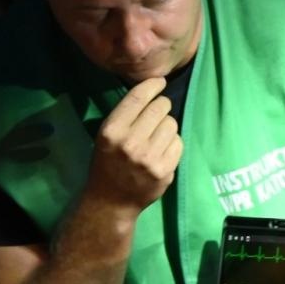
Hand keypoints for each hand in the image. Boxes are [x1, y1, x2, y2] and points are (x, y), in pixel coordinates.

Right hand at [84, 76, 182, 210]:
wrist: (110, 201)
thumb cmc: (107, 163)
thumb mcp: (106, 136)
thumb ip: (126, 115)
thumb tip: (154, 89)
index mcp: (111, 131)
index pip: (138, 98)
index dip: (153, 85)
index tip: (160, 82)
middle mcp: (130, 143)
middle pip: (160, 107)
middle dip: (161, 106)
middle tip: (157, 114)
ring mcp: (149, 159)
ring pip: (172, 124)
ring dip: (166, 127)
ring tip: (156, 138)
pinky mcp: (164, 171)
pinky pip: (178, 143)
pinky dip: (172, 144)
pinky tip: (161, 152)